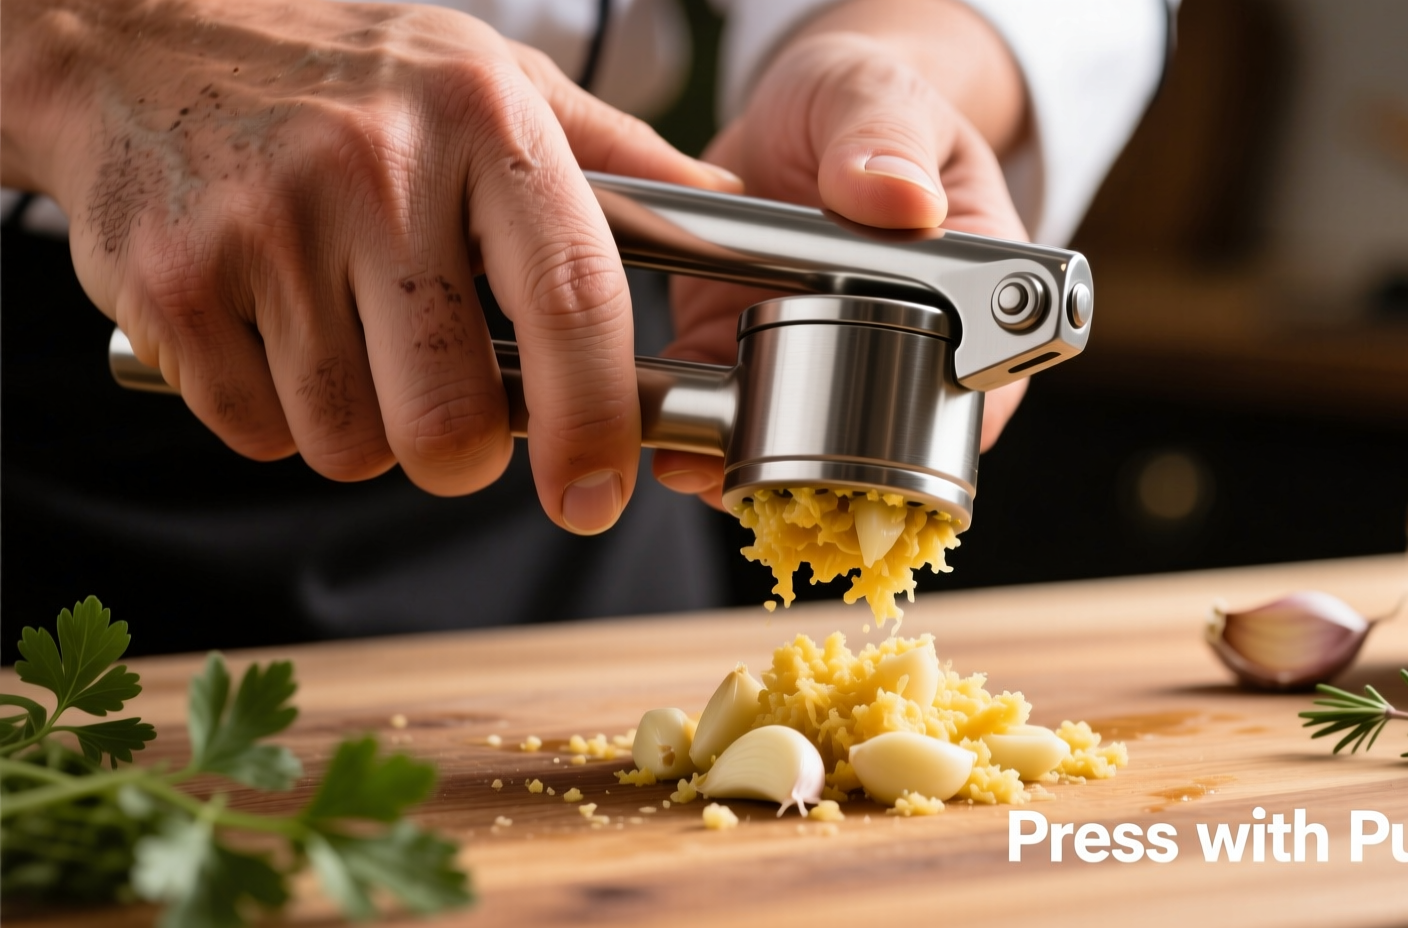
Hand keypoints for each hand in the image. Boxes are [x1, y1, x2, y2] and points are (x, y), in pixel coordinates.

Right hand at [1, 0, 736, 533]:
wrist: (130, 31)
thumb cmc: (342, 66)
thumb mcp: (493, 75)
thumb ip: (615, 154)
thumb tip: (725, 214)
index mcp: (485, 123)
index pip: (572, 302)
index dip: (595, 424)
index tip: (595, 493)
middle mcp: (377, 173)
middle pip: (452, 418)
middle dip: (462, 452)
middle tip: (452, 411)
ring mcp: (265, 230)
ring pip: (350, 443)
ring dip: (363, 430)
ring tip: (348, 342)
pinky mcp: (172, 285)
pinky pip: (258, 432)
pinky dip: (276, 416)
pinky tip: (275, 335)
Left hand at [651, 5, 1031, 508]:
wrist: (795, 108)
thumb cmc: (860, 99)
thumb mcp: (873, 97)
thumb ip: (883, 138)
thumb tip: (901, 197)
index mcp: (971, 284)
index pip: (986, 384)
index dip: (942, 429)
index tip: (886, 450)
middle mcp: (905, 342)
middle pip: (892, 445)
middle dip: (830, 472)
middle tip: (764, 465)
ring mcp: (824, 357)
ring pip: (807, 452)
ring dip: (755, 469)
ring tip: (704, 465)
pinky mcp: (754, 356)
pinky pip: (733, 420)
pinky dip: (700, 439)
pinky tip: (672, 441)